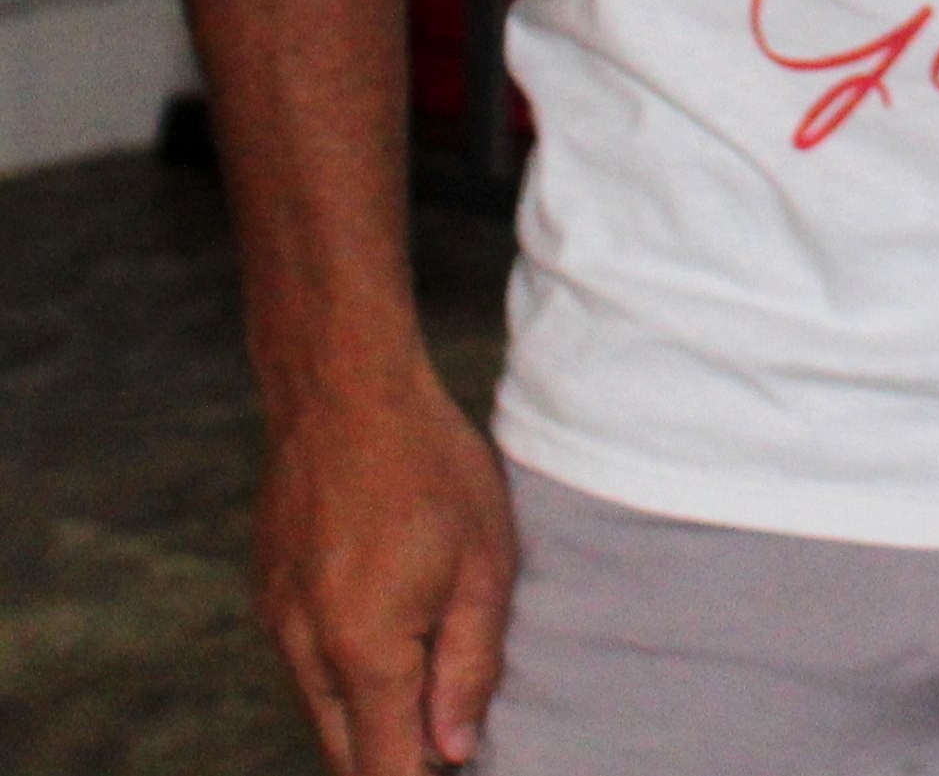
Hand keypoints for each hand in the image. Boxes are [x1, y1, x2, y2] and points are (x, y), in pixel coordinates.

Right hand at [254, 363, 517, 772]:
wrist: (343, 388)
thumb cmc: (430, 464)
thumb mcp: (484, 560)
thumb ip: (469, 664)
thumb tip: (455, 751)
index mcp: (364, 650)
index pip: (384, 770)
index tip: (457, 765)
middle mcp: (306, 651)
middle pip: (347, 753)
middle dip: (396, 756)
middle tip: (453, 730)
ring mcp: (277, 623)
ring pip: (323, 711)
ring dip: (371, 713)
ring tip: (430, 673)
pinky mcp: (267, 595)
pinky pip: (304, 664)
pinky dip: (343, 671)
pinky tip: (388, 624)